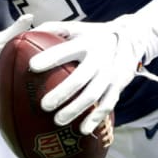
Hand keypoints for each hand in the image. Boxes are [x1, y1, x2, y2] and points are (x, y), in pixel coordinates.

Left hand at [30, 18, 145, 134]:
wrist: (131, 38)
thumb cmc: (93, 35)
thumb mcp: (76, 27)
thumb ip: (52, 29)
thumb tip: (26, 34)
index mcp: (85, 44)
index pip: (65, 51)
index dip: (49, 58)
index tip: (32, 67)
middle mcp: (99, 60)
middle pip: (79, 79)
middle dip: (62, 93)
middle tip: (44, 106)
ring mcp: (111, 75)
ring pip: (93, 96)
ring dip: (76, 110)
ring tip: (57, 121)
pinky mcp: (118, 87)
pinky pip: (107, 105)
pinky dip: (96, 118)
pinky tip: (83, 130)